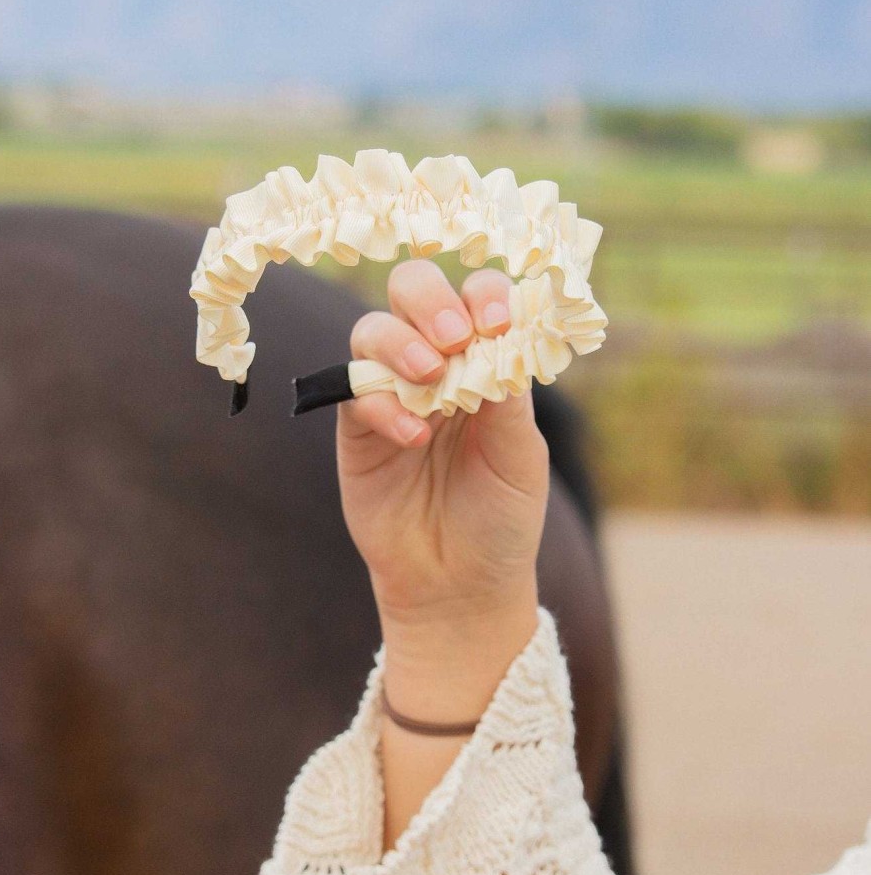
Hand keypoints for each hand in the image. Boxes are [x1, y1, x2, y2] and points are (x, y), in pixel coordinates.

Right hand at [336, 259, 549, 623]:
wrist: (460, 585)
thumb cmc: (500, 517)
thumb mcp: (521, 455)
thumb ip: (508, 394)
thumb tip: (499, 338)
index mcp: (485, 359)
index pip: (479, 296)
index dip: (485, 295)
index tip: (497, 324)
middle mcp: (436, 363)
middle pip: (413, 289)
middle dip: (431, 299)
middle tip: (454, 336)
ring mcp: (392, 391)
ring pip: (373, 329)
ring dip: (401, 343)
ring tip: (431, 382)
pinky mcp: (357, 429)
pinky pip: (353, 391)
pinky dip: (381, 404)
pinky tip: (413, 437)